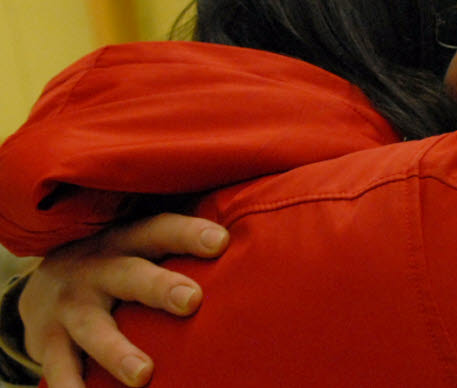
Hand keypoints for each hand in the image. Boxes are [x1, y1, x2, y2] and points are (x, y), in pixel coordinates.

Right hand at [19, 213, 228, 387]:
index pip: (161, 230)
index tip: (221, 242)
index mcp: (129, 241)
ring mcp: (72, 307)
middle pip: (131, 275)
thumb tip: (268, 237)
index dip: (189, 233)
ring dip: (117, 351)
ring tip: (143, 375)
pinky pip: (59, 369)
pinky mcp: (50, 342)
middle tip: (192, 300)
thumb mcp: (145, 245)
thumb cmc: (121, 263)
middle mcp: (99, 269)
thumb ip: (190, 243)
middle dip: (160, 287)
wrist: (40, 286)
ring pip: (94, 328)